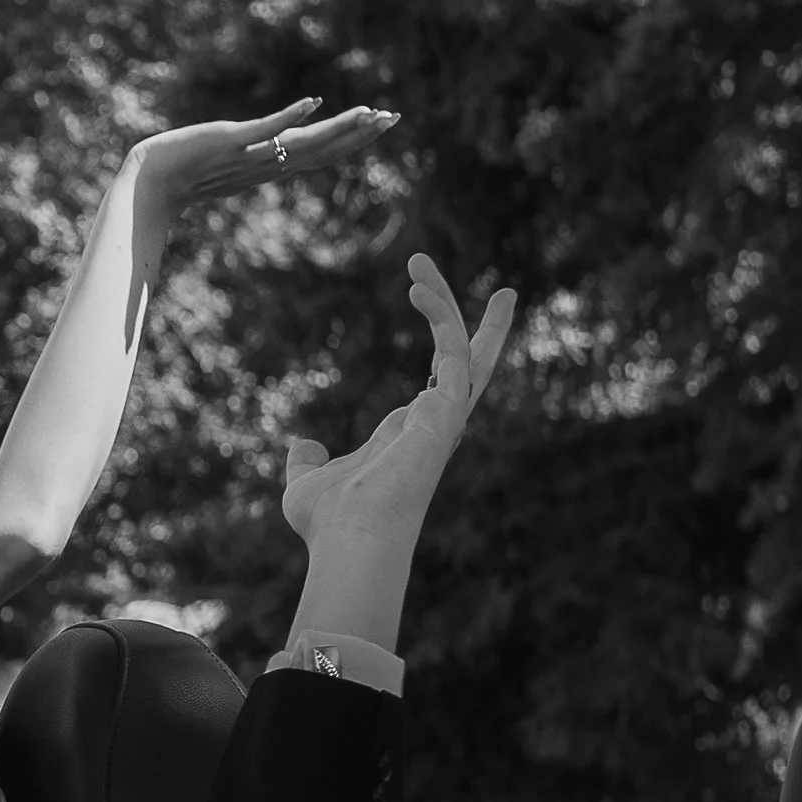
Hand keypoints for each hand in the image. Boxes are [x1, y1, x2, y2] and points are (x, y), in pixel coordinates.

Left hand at [128, 96, 397, 262]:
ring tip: (368, 112)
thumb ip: (251, 152)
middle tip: (392, 118)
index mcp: (269, 168)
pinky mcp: (230, 140)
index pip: (320, 154)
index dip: (352, 140)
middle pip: (323, 150)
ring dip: (338, 127)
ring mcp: (251, 153)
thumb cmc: (184, 172)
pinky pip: (266, 129)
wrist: (152, 181)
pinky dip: (290, 117)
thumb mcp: (228, 161)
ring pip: (304, 142)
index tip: (379, 124)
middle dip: (360, 134)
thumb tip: (265, 144)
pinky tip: (314, 101)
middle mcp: (266, 164)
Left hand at [283, 254, 516, 565]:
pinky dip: (440, 315)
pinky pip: (452, 349)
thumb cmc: (329, 524)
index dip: (441, 346)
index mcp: (410, 435)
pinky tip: (416, 286)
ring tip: (417, 262)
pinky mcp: (448, 410)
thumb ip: (306, 461)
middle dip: (480, 326)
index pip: (438, 381)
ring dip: (447, 304)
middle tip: (500, 293)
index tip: (437, 315)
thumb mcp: (306, 484)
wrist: (348, 539)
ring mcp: (445, 417)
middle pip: (468, 364)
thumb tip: (301, 444)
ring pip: (463, 350)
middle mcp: (434, 424)